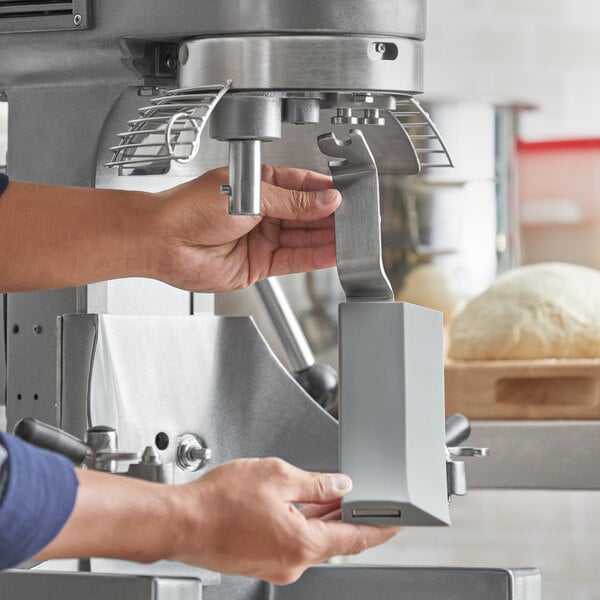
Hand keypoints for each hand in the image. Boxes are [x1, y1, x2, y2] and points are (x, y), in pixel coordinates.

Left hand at [0, 167, 338, 292]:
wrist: (162, 241)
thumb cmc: (190, 209)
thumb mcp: (249, 196)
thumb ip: (291, 201)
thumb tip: (325, 198)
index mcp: (259, 186)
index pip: (302, 186)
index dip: (326, 190)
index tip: (348, 193)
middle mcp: (263, 212)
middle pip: (307, 214)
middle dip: (331, 216)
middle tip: (356, 219)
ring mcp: (262, 238)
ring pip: (303, 238)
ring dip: (327, 238)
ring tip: (351, 237)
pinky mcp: (260, 264)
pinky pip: (294, 260)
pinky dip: (314, 257)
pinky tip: (332, 253)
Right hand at [168, 458, 398, 583]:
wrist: (180, 521)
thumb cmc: (218, 502)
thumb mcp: (277, 476)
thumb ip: (315, 483)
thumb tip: (339, 486)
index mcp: (302, 543)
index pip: (355, 538)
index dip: (379, 529)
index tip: (396, 524)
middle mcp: (291, 562)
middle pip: (332, 537)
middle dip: (346, 515)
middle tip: (360, 497)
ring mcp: (275, 564)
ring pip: (310, 537)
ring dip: (321, 516)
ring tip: (327, 494)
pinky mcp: (260, 560)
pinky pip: (291, 540)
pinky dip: (300, 522)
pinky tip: (298, 504)